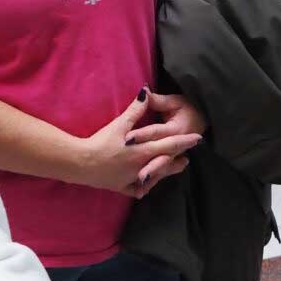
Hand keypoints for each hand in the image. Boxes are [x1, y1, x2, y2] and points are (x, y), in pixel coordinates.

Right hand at [71, 89, 201, 198]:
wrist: (82, 164)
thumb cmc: (101, 142)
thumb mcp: (119, 124)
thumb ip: (135, 110)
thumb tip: (146, 92)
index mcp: (144, 150)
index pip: (170, 145)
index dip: (185, 141)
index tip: (198, 139)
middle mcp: (143, 167)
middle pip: (166, 162)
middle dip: (178, 158)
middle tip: (188, 156)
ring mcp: (134, 179)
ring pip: (156, 176)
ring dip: (167, 171)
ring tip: (176, 167)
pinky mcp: (123, 187)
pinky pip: (140, 189)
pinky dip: (146, 185)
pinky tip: (149, 183)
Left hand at [125, 91, 207, 186]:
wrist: (206, 118)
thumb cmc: (189, 108)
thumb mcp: (175, 102)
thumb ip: (158, 100)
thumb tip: (144, 91)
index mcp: (176, 128)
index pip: (156, 132)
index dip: (142, 135)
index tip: (127, 139)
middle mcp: (175, 145)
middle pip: (160, 155)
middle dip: (148, 164)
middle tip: (136, 172)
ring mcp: (175, 156)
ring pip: (162, 168)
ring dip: (152, 175)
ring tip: (141, 182)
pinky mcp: (173, 162)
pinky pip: (162, 174)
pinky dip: (152, 182)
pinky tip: (142, 190)